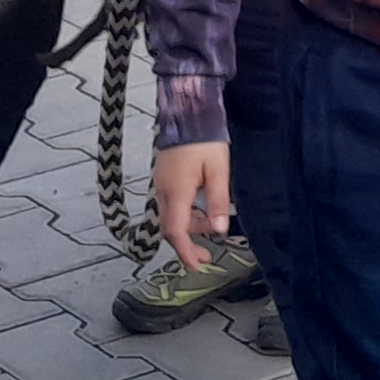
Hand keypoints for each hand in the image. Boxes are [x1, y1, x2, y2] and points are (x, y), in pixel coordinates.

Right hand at [152, 143, 233, 264]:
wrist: (186, 113)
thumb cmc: (204, 140)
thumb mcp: (218, 170)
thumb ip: (218, 201)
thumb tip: (219, 230)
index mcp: (176, 192)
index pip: (175, 231)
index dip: (184, 252)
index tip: (196, 267)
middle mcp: (163, 191)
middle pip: (170, 228)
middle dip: (187, 244)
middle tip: (206, 256)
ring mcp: (160, 184)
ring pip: (170, 217)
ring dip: (189, 227)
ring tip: (211, 225)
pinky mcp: (163, 178)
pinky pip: (171, 205)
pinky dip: (185, 214)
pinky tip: (200, 209)